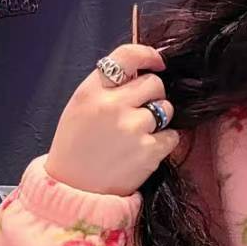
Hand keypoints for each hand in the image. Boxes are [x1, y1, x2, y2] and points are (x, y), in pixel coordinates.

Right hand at [45, 44, 180, 196]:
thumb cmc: (77, 148)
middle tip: (142, 112)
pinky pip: (172, 136)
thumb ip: (106, 88)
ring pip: (166, 109)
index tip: (159, 63)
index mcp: (91, 90)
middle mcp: (112, 105)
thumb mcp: (80, 107)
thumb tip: (141, 73)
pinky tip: (146, 150)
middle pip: (154, 84)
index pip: (127, 56)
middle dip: (153, 95)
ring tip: (141, 134)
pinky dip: (164, 142)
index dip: (148, 55)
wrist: (74, 189)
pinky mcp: (148, 152)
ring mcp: (132, 128)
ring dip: (160, 119)